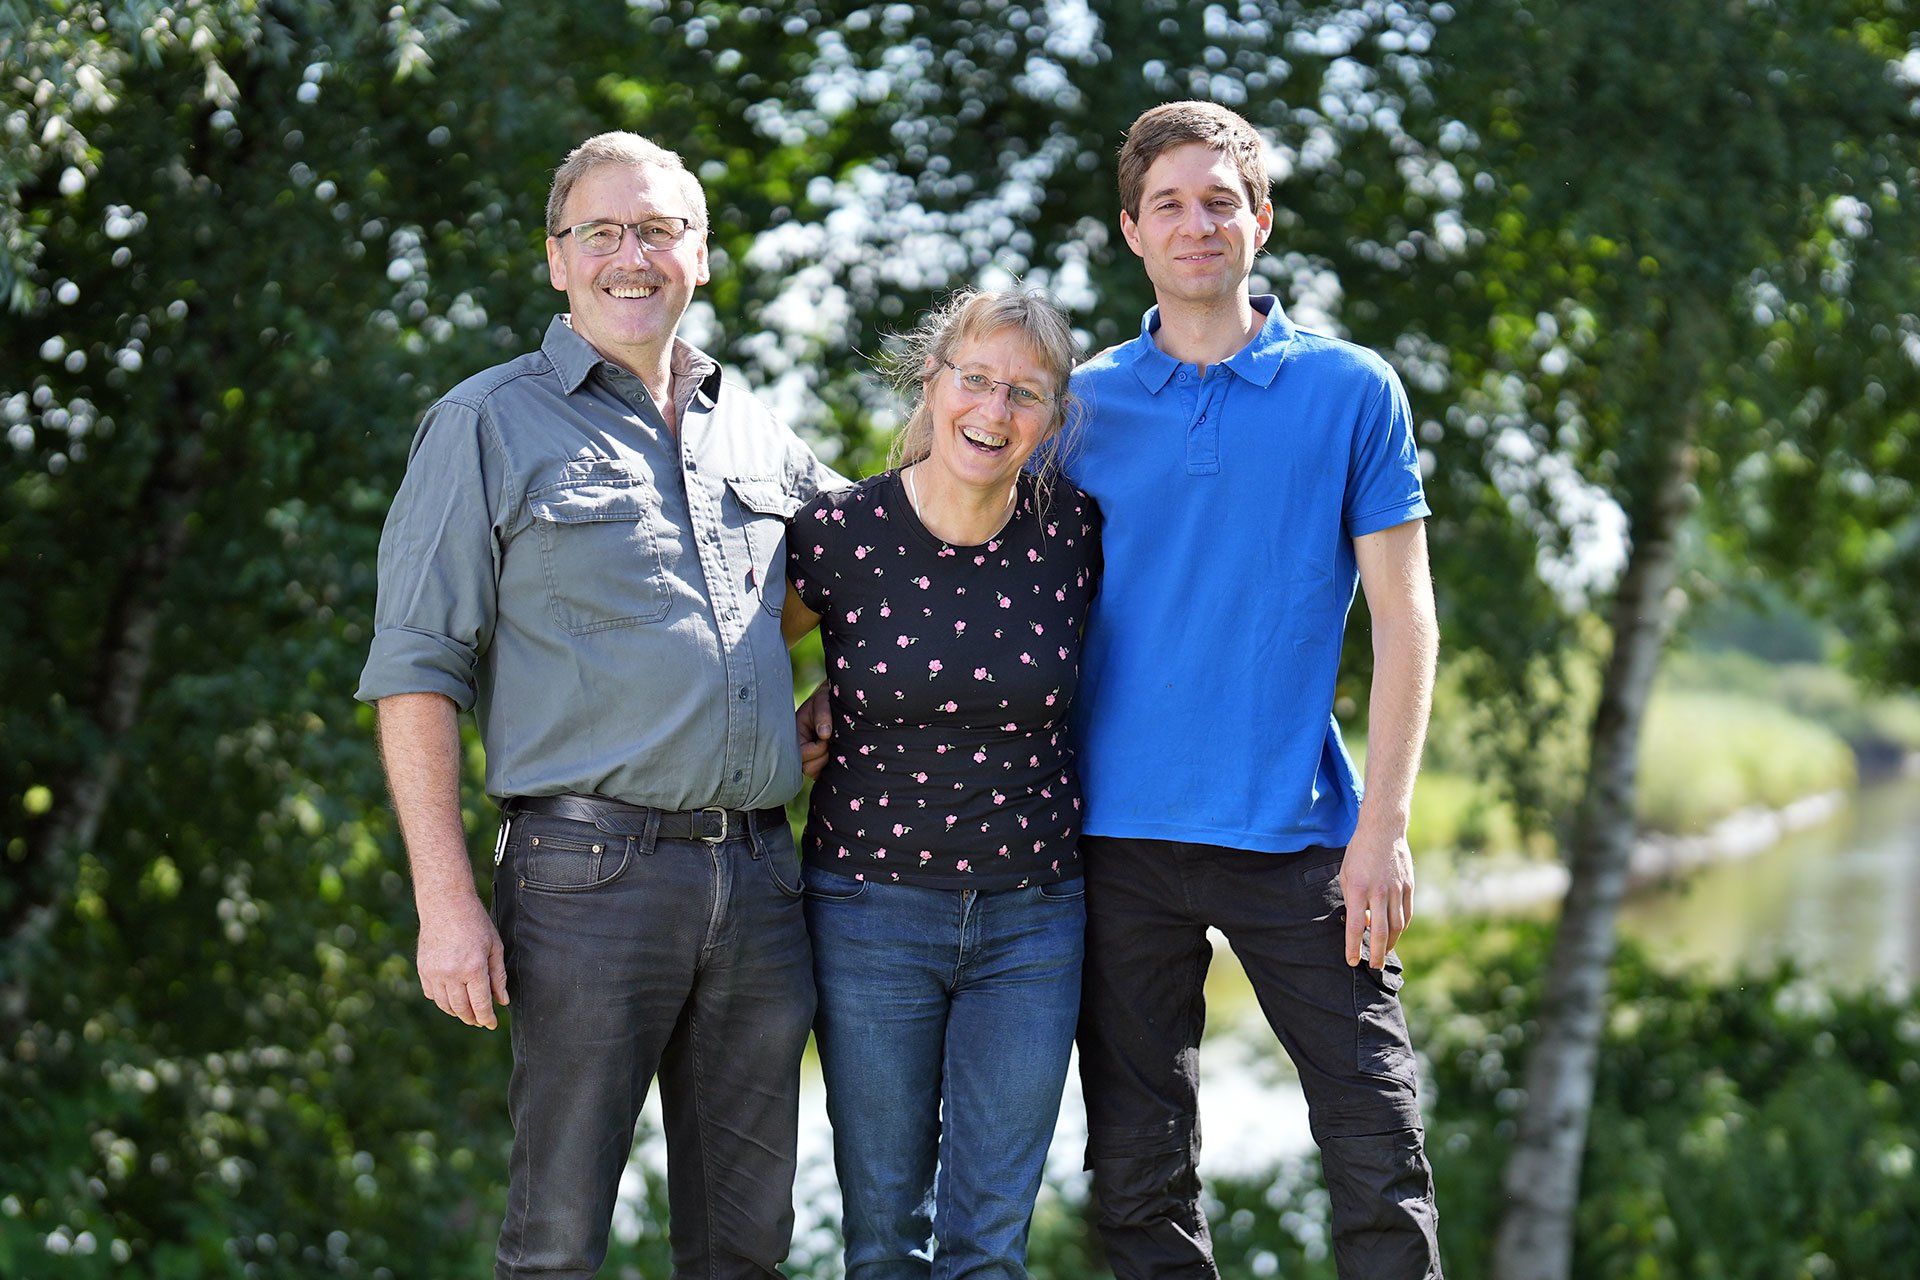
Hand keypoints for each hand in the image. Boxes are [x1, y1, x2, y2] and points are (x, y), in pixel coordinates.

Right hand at [416, 891, 508, 1028]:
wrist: (445, 905)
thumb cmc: (475, 923)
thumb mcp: (495, 946)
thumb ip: (498, 976)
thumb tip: (502, 1001)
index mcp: (473, 968)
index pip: (481, 1004)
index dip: (487, 1018)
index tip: (492, 1024)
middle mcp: (452, 974)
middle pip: (462, 1009)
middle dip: (473, 1018)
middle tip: (481, 1020)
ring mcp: (434, 973)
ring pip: (445, 1005)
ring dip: (458, 1012)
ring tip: (468, 1012)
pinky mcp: (423, 970)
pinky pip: (432, 994)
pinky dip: (443, 1001)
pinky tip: (452, 998)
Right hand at [796, 681, 832, 781]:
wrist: (833, 702)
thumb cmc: (826, 699)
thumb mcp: (822, 700)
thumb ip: (822, 714)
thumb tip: (824, 734)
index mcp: (795, 734)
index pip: (802, 754)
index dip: (817, 748)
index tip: (827, 736)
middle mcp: (798, 748)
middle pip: (806, 768)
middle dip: (822, 756)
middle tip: (831, 742)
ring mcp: (808, 757)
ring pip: (814, 773)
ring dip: (827, 761)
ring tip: (833, 745)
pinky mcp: (818, 762)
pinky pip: (821, 774)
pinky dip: (829, 766)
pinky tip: (834, 752)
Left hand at [1339, 832, 1414, 968]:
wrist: (1383, 830)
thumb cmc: (1358, 853)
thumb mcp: (1346, 874)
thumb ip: (1352, 900)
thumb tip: (1362, 923)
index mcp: (1358, 888)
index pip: (1356, 926)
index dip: (1353, 947)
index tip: (1352, 961)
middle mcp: (1378, 891)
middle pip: (1380, 932)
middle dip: (1377, 953)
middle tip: (1374, 966)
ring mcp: (1396, 889)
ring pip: (1397, 926)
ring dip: (1391, 943)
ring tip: (1384, 953)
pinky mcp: (1409, 886)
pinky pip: (1406, 914)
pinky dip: (1401, 928)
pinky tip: (1396, 934)